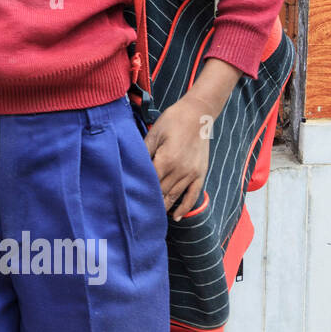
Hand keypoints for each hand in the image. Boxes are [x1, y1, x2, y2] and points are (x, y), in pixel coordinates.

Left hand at [143, 94, 215, 220]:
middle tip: (137, 215)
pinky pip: (193, 195)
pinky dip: (185, 207)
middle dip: (149, 203)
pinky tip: (176, 216)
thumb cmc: (173, 120)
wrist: (198, 114)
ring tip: (152, 218)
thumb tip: (132, 165)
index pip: (150, 183)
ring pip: (175, 196)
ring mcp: (192, 173)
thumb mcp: (154, 133)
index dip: (140, 193)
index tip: (129, 203)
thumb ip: (144, 151)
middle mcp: (180, 170)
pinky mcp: (200, 173)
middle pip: (161, 193)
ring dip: (164, 207)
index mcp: (166, 160)